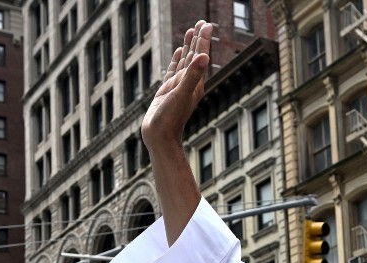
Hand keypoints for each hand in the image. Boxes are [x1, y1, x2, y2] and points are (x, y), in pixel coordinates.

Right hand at [142, 20, 213, 154]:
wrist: (159, 137)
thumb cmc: (170, 119)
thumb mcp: (182, 95)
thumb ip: (193, 75)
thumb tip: (204, 57)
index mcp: (195, 82)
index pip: (200, 55)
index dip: (203, 39)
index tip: (206, 24)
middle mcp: (189, 82)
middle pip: (195, 55)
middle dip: (198, 38)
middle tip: (201, 22)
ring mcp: (178, 86)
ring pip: (185, 61)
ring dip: (189, 46)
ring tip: (190, 31)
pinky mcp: (167, 91)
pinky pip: (174, 71)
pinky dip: (177, 60)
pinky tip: (178, 52)